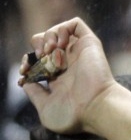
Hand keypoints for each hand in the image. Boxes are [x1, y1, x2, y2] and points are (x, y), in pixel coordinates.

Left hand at [20, 17, 114, 134]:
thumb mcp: (44, 108)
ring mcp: (79, 53)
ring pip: (57, 32)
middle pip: (45, 43)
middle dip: (36, 46)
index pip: (38, 61)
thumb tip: (27, 80)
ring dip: (47, 37)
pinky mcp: (90, 44)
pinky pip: (75, 24)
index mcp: (59, 78)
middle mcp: (69, 64)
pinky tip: (60, 43)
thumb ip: (34, 93)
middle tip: (40, 58)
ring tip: (49, 50)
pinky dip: (62, 29)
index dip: (27, 62)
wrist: (95, 108)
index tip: (25, 73)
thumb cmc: (74, 115)